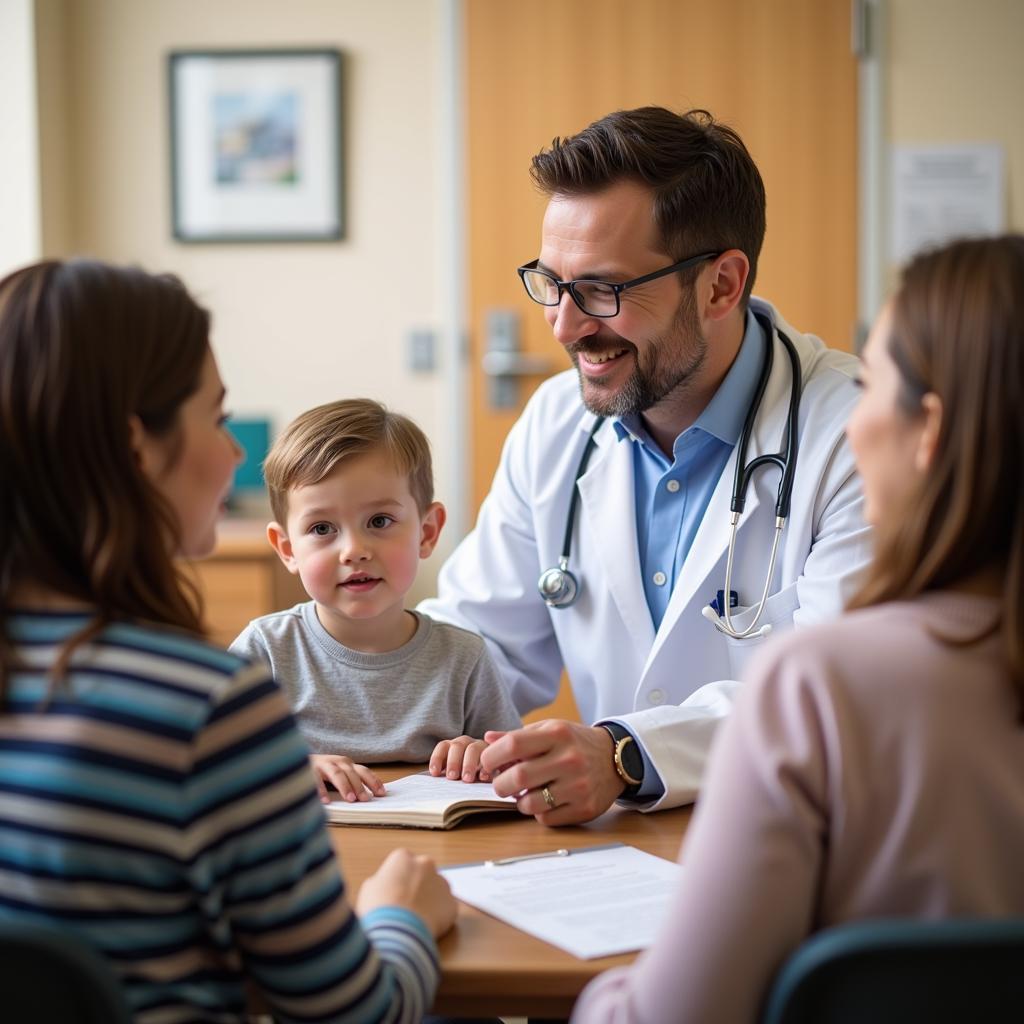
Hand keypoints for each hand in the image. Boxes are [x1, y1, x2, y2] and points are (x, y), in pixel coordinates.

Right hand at [309, 754, 385, 803]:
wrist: (297, 759)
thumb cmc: (323, 770)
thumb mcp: (339, 773)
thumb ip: (351, 781)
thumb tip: (368, 796)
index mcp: (347, 763)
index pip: (363, 771)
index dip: (373, 781)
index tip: (382, 793)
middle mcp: (337, 761)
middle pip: (351, 773)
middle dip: (359, 786)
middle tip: (365, 800)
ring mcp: (323, 764)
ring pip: (336, 773)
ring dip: (345, 786)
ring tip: (350, 800)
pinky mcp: (309, 769)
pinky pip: (315, 779)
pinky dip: (321, 790)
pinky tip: (325, 801)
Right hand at [356, 848, 456, 938]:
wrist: (396, 933)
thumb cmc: (378, 909)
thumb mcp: (369, 889)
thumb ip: (383, 880)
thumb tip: (388, 885)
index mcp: (403, 857)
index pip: (403, 863)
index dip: (398, 880)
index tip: (393, 893)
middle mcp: (426, 864)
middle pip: (423, 873)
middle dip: (417, 885)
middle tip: (406, 905)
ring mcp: (442, 883)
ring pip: (437, 889)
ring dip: (430, 899)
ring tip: (415, 919)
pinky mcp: (452, 904)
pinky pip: (445, 909)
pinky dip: (438, 917)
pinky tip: (425, 927)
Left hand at [428, 735, 492, 781]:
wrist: (492, 768)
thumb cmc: (468, 773)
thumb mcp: (456, 772)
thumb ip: (447, 773)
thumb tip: (435, 778)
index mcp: (454, 746)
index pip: (443, 747)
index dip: (437, 758)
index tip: (435, 773)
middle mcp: (466, 743)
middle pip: (457, 746)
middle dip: (453, 762)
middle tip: (452, 777)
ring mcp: (481, 746)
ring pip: (473, 749)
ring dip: (468, 764)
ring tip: (467, 779)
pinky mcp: (494, 753)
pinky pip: (490, 756)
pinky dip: (485, 767)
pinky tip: (482, 777)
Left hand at [480, 719, 624, 825]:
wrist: (615, 758)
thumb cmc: (574, 742)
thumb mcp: (550, 729)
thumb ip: (518, 736)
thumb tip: (487, 739)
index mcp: (557, 734)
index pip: (513, 744)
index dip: (492, 756)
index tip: (488, 763)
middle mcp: (569, 759)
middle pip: (518, 777)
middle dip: (500, 783)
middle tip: (501, 783)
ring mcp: (578, 786)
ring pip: (530, 803)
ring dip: (518, 801)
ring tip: (523, 793)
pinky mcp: (585, 808)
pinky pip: (546, 818)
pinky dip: (538, 812)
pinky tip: (543, 801)